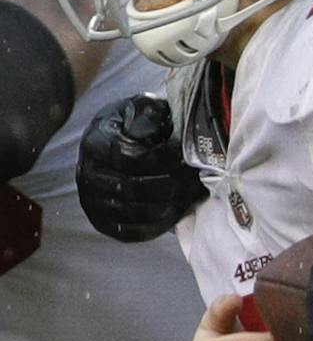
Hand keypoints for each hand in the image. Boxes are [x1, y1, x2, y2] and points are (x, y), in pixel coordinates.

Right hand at [76, 94, 205, 240]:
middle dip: (172, 184)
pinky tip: (180, 211)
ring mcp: (91, 201)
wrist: (122, 140)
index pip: (128, 157)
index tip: (186, 154)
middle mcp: (86, 174)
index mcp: (95, 143)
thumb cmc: (140, 123)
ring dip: (170, 205)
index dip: (162, 158)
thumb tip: (155, 133)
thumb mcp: (144, 108)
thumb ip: (150, 114)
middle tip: (197, 178)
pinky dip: (159, 225)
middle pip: (132, 188)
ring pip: (134, 212)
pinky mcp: (102, 222)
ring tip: (194, 193)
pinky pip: (131, 232)